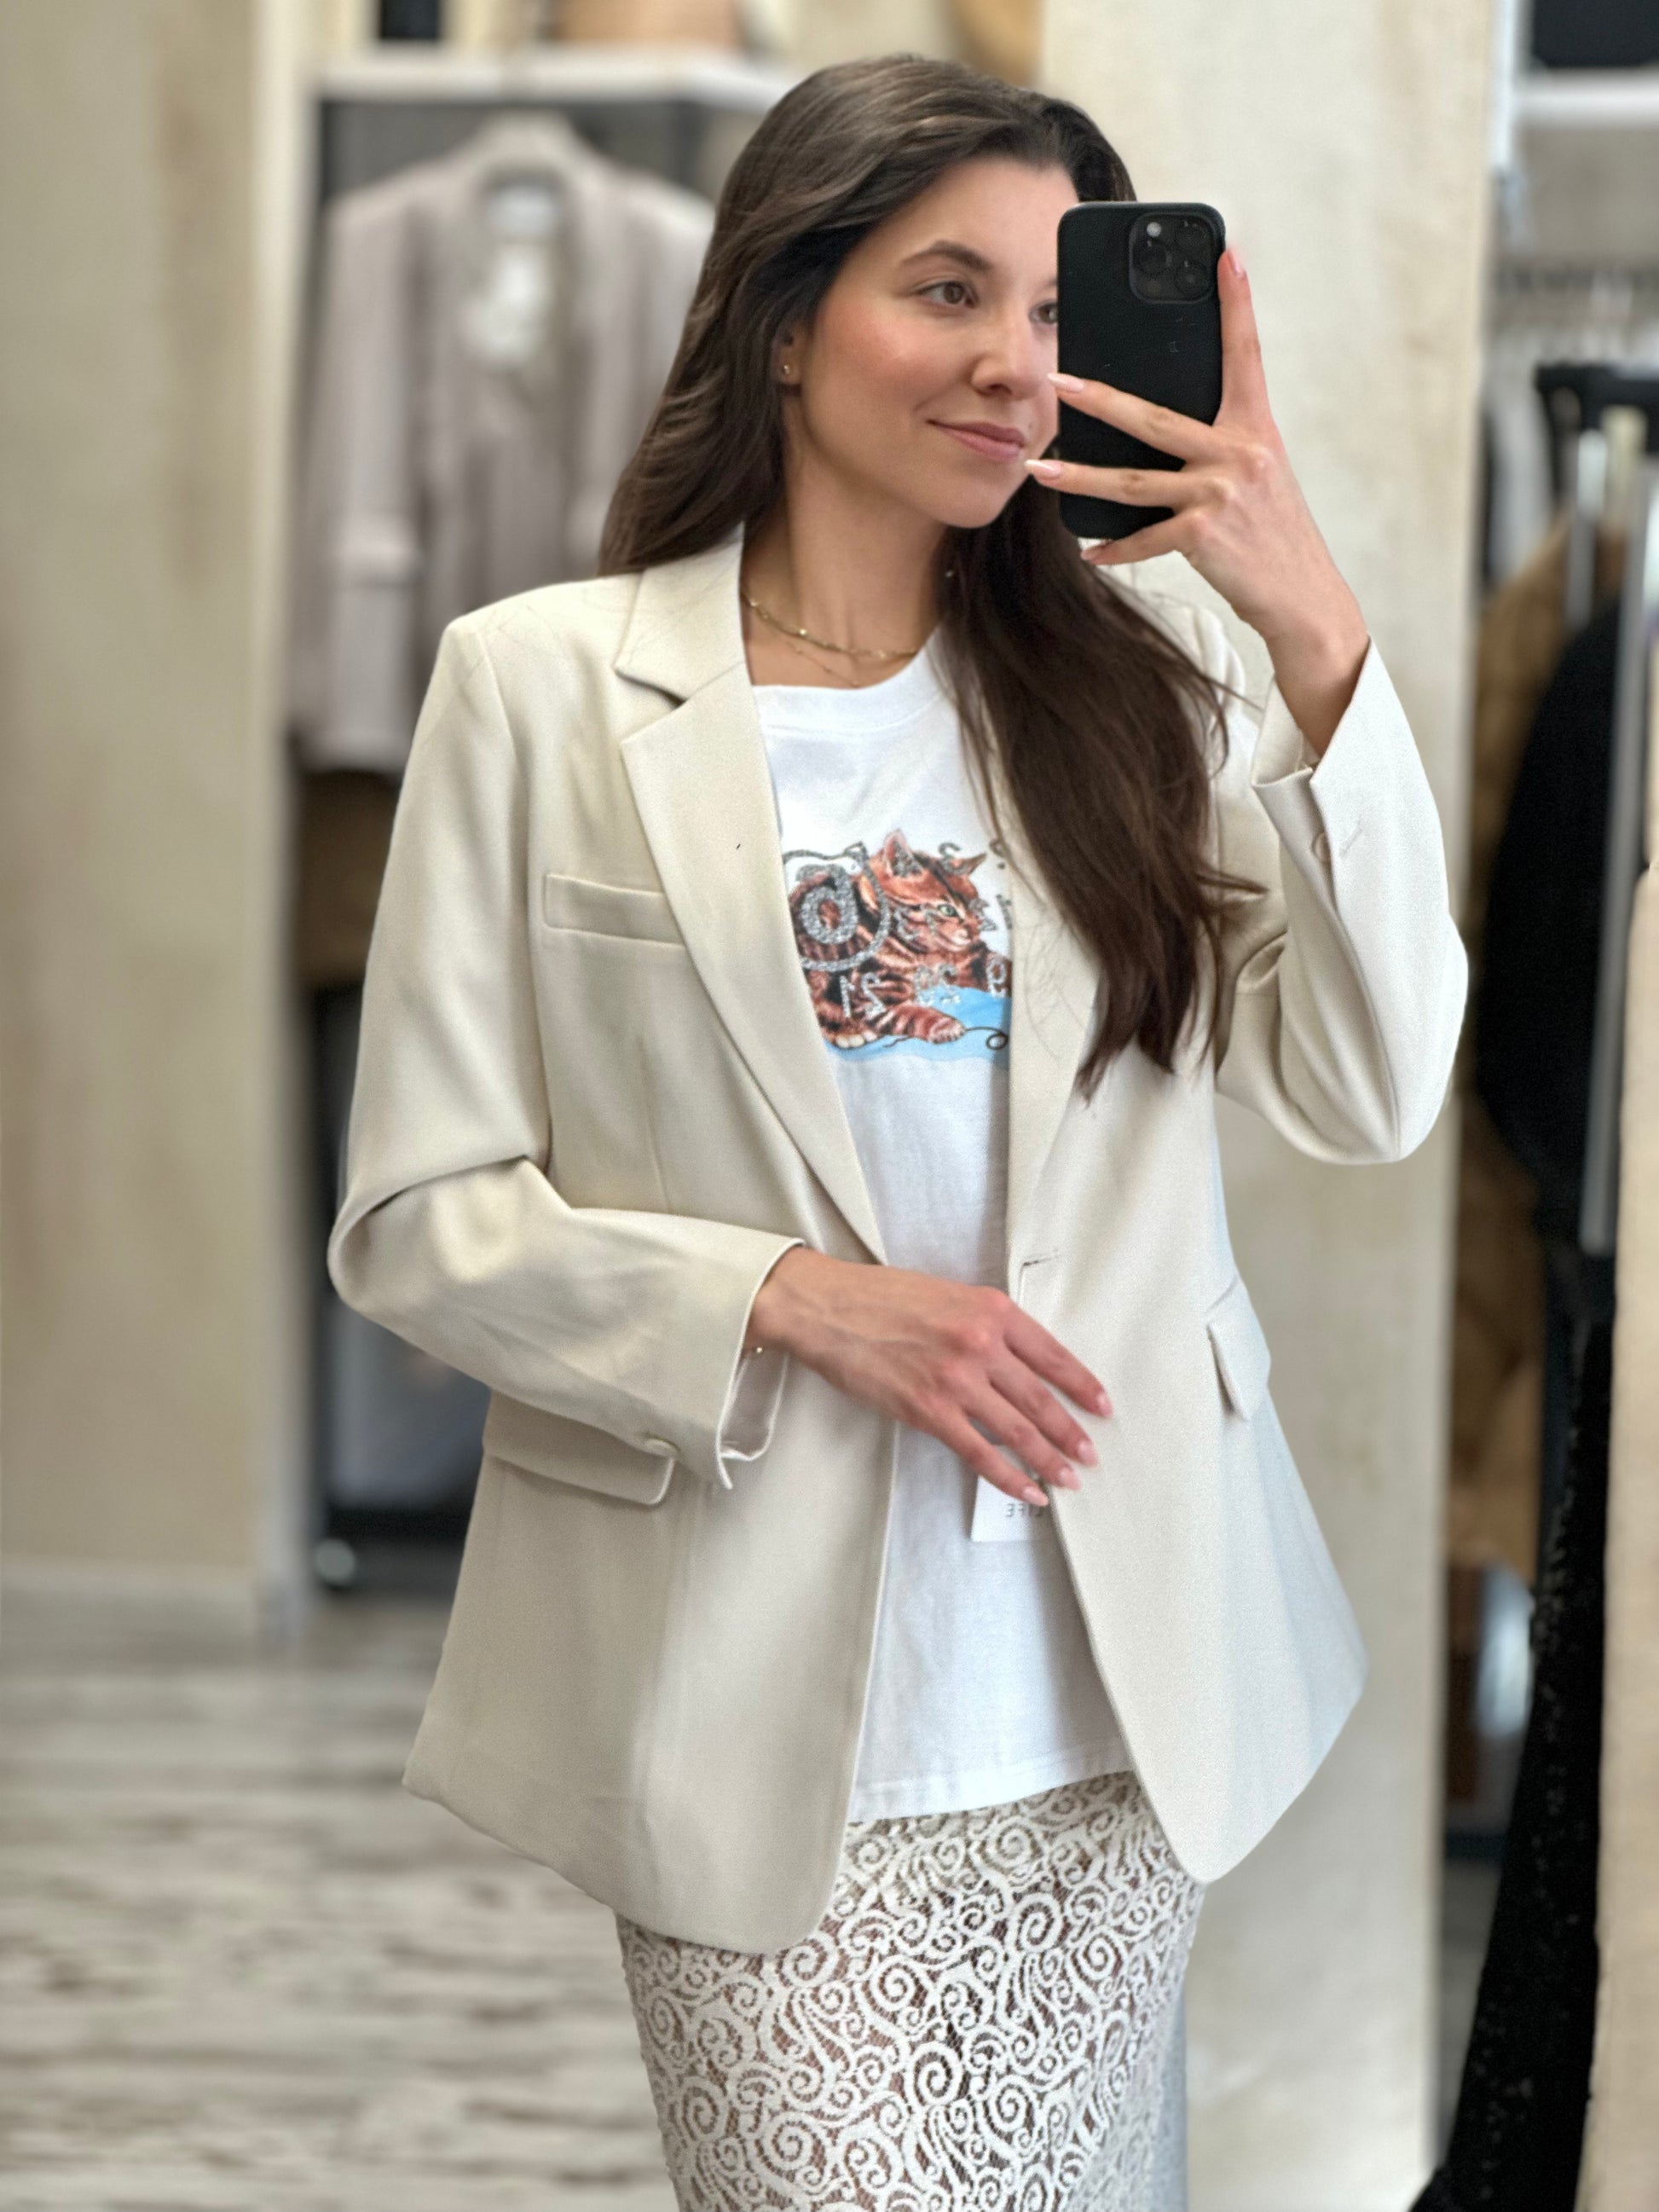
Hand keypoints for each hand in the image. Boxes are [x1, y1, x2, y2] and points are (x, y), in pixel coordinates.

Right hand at [748, 1247, 1109, 1506]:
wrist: (827, 1308)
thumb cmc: (881, 1297)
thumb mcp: (948, 1295)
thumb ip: (985, 1324)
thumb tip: (1017, 1362)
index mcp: (990, 1310)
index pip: (1052, 1354)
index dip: (1082, 1384)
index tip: (1101, 1404)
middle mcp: (979, 1344)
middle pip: (1040, 1398)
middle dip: (1071, 1431)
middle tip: (1091, 1453)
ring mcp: (955, 1381)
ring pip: (1018, 1430)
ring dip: (1049, 1459)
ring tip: (1069, 1478)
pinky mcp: (928, 1411)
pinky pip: (979, 1452)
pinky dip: (1008, 1476)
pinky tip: (1028, 1490)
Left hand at [1023, 244, 1369, 753]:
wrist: (1304, 596)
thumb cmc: (1272, 534)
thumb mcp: (1258, 477)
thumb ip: (1219, 447)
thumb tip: (1163, 429)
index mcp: (1255, 428)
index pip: (1243, 354)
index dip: (1236, 303)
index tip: (1226, 254)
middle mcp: (1240, 453)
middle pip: (1154, 418)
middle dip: (1100, 399)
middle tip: (1057, 381)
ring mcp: (1221, 493)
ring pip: (1133, 482)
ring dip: (1080, 479)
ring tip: (1041, 469)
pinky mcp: (1206, 535)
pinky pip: (1145, 538)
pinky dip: (1116, 549)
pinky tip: (1090, 552)